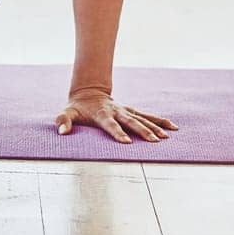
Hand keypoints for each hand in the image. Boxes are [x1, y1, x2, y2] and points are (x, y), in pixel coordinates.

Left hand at [55, 92, 176, 143]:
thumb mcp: (67, 112)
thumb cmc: (77, 107)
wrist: (89, 92)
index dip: (117, 132)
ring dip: (154, 127)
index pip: (110, 124)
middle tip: (154, 141)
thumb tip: (61, 132)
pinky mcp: (132, 111)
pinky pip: (148, 116)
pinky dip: (160, 121)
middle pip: (131, 121)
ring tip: (166, 137)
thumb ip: (63, 120)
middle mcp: (117, 111)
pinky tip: (172, 128)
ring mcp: (126, 110)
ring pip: (142, 118)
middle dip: (142, 131)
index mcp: (102, 113)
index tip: (127, 142)